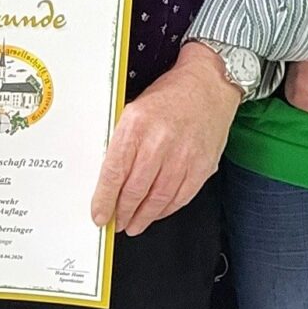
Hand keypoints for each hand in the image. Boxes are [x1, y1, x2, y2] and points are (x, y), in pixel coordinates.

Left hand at [92, 42, 244, 236]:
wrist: (208, 84)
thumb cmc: (170, 96)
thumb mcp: (133, 109)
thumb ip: (121, 142)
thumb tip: (107, 177)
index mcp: (136, 125)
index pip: (114, 172)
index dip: (104, 199)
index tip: (99, 213)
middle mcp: (160, 142)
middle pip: (135, 191)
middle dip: (122, 213)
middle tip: (115, 222)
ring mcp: (183, 156)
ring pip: (157, 200)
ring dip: (143, 217)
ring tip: (133, 224)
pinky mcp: (201, 166)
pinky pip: (180, 198)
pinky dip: (165, 210)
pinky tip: (156, 212)